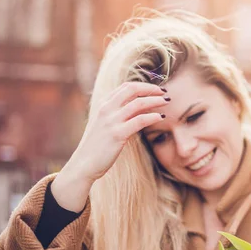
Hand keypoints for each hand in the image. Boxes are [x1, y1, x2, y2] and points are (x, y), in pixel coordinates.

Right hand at [51, 82, 168, 210]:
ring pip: (138, 103)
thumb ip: (119, 114)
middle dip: (150, 88)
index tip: (156, 89)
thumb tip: (139, 107)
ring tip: (166, 102)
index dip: (143, 85)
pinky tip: (161, 117)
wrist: (84, 164)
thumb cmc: (97, 146)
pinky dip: (153, 116)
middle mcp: (106, 109)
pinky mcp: (117, 134)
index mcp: (103, 105)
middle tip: (164, 92)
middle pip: (132, 89)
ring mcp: (111, 121)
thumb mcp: (105, 125)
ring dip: (155, 100)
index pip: (126, 87)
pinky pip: (140, 120)